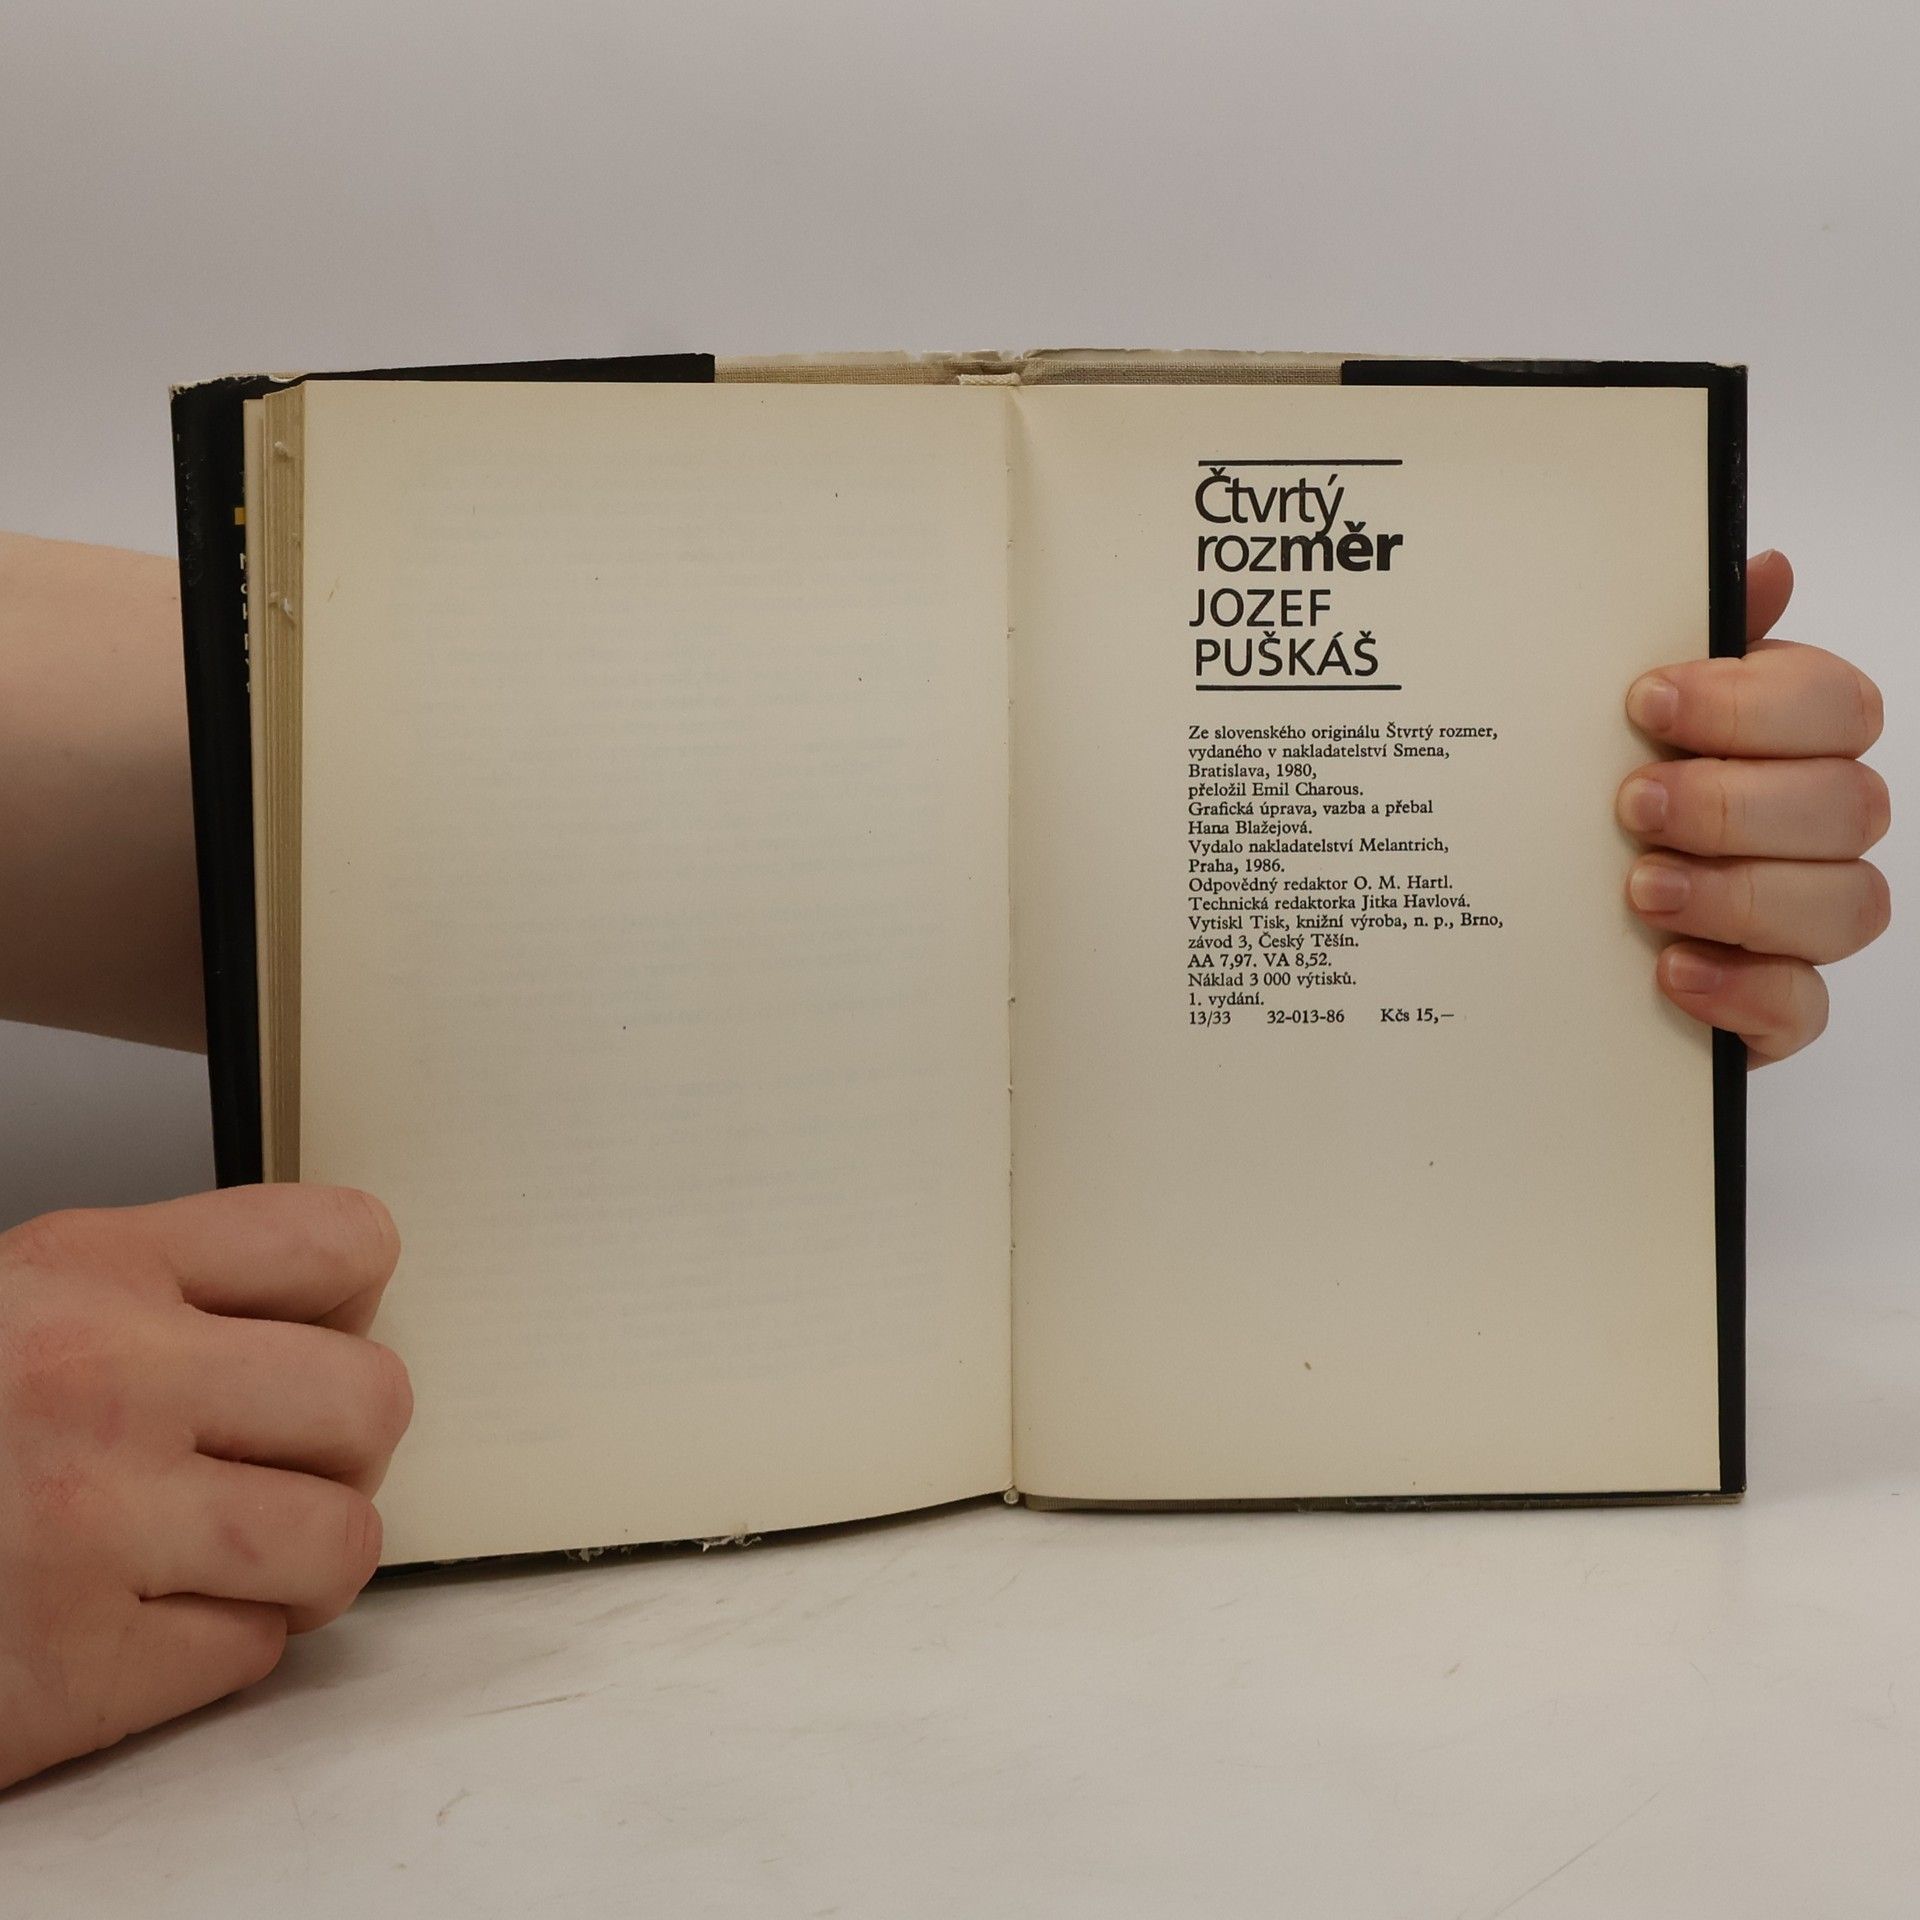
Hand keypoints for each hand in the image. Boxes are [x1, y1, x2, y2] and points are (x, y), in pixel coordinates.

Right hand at [0, 1185, 408, 1789]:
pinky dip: (219, 1649)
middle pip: (373, 1400)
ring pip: (342, 1539)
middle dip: (341, 1447)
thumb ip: (166, 1299)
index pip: (340, 1241)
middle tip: (274, 1468)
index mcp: (92, 1270)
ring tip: (224, 1556)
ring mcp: (93, 1529)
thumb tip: (330, 1322)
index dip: (351, 1302)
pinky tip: (141, 1624)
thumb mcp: (19, 1305)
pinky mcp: (72, 1675)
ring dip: (301, 1561)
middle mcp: (106, 1381)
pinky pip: (253, 1654)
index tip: (318, 1339)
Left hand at [1619, 550, 1890, 1063]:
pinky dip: (1743, 989)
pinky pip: (1802, 1006)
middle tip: (1633, 804)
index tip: (1646, 700)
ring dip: (1738, 892)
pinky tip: (1672, 968)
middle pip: (1849, 805)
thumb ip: (1689, 642)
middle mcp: (1815, 827)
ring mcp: (1802, 919)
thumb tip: (1765, 568)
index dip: (1752, 703)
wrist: (1539, 919)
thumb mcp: (1618, 716)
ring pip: (1845, 904)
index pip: (1837, 705)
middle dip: (1734, 802)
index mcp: (1791, 741)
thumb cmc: (1596, 795)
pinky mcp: (1774, 1006)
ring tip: (1639, 889)